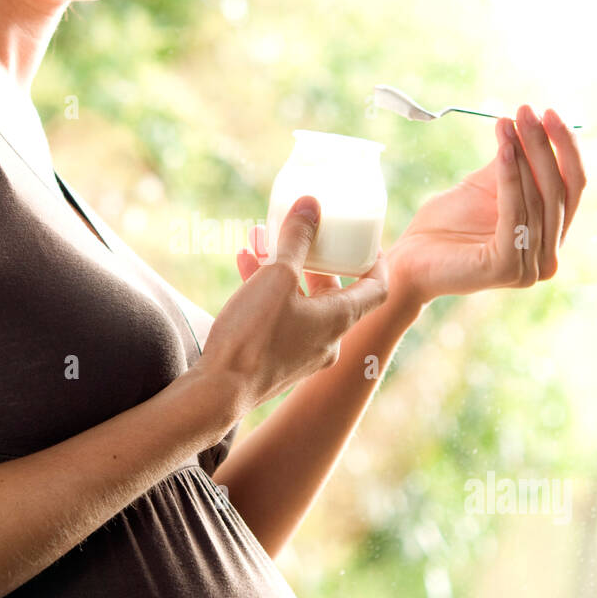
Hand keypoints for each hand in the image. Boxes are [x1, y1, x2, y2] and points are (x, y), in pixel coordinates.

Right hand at [197, 198, 388, 412]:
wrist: (219, 392)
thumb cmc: (254, 336)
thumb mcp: (277, 277)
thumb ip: (296, 238)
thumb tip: (311, 205)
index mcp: (340, 319)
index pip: (377, 288)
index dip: (376, 260)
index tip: (365, 240)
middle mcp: (329, 340)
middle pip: (334, 291)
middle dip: (314, 258)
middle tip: (304, 234)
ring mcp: (303, 354)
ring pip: (302, 302)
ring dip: (284, 271)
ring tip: (260, 242)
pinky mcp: (278, 362)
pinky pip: (281, 319)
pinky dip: (268, 293)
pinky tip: (244, 266)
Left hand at [383, 105, 586, 305]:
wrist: (409, 260)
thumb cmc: (446, 226)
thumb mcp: (485, 187)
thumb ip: (514, 164)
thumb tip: (529, 122)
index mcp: (550, 237)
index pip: (571, 186)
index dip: (565, 147)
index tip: (548, 112)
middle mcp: (549, 258)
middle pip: (558, 190)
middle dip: (544, 145)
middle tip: (527, 110)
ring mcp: (531, 268)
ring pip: (537, 199)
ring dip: (524, 155)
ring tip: (510, 123)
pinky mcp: (508, 268)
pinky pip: (515, 213)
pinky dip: (511, 178)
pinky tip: (503, 149)